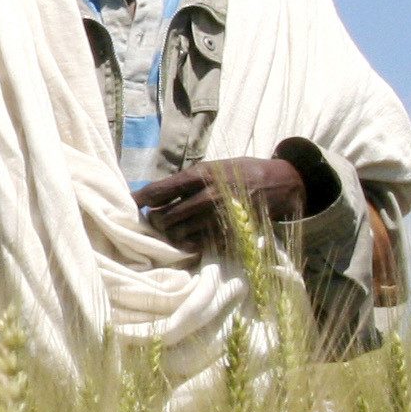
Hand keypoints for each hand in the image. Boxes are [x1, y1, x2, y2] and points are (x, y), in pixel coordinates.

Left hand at [133, 157, 306, 250]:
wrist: (281, 182)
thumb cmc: (242, 173)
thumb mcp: (215, 166)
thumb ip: (189, 180)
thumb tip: (157, 193)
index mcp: (200, 175)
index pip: (160, 190)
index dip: (140, 199)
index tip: (129, 205)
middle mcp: (206, 195)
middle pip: (165, 216)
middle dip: (156, 222)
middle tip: (155, 222)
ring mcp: (217, 216)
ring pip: (178, 233)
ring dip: (171, 235)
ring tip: (172, 232)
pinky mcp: (228, 232)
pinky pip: (199, 244)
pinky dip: (189, 244)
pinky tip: (190, 241)